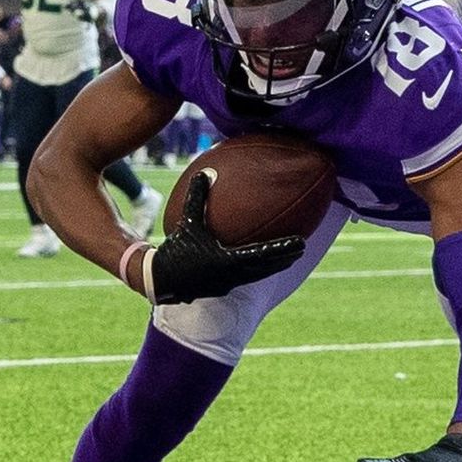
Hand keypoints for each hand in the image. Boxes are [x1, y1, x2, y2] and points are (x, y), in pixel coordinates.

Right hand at [122, 172, 307, 304]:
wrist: (158, 280)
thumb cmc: (174, 250)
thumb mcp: (188, 222)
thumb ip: (197, 198)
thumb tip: (204, 172)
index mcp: (228, 261)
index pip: (263, 254)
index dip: (283, 249)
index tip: (302, 243)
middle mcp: (232, 276)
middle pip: (267, 268)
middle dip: (286, 258)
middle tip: (303, 248)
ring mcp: (228, 285)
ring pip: (258, 275)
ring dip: (275, 266)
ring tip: (289, 257)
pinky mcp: (222, 289)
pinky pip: (246, 278)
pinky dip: (259, 270)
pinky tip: (260, 263)